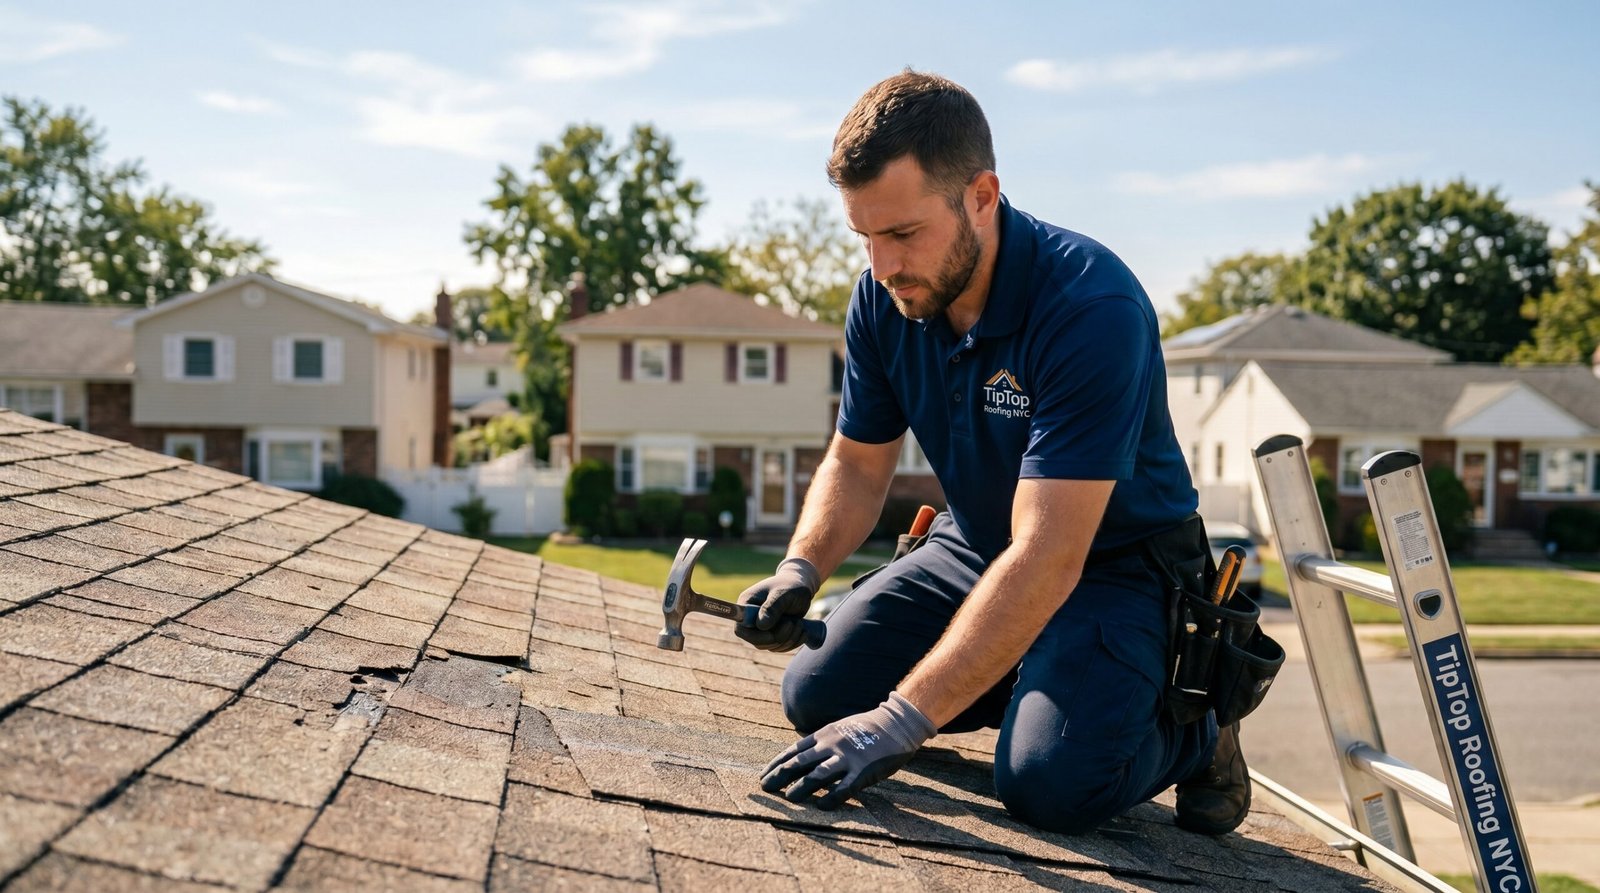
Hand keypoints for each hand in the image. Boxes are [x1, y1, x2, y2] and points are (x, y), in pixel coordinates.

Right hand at [735, 557, 820, 651]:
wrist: (801, 586)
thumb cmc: (791, 586)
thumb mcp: (783, 594)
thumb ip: (772, 608)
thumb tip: (761, 625)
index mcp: (746, 605)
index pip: (740, 630)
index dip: (755, 637)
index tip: (773, 633)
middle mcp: (750, 619)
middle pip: (757, 642)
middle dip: (778, 638)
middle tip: (792, 623)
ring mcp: (762, 628)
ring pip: (771, 646)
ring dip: (788, 639)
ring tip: (799, 623)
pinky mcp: (773, 634)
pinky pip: (780, 647)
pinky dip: (793, 642)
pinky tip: (803, 631)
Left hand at [760, 692, 935, 808]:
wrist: (895, 724)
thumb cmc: (866, 729)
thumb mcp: (838, 729)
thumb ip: (820, 743)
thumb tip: (799, 759)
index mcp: (824, 735)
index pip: (793, 751)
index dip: (777, 764)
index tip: (763, 775)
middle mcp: (831, 745)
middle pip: (799, 762)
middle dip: (780, 775)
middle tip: (765, 787)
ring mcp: (847, 758)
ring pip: (817, 775)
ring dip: (801, 787)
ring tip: (789, 798)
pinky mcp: (863, 771)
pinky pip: (844, 787)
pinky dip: (832, 798)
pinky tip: (822, 806)